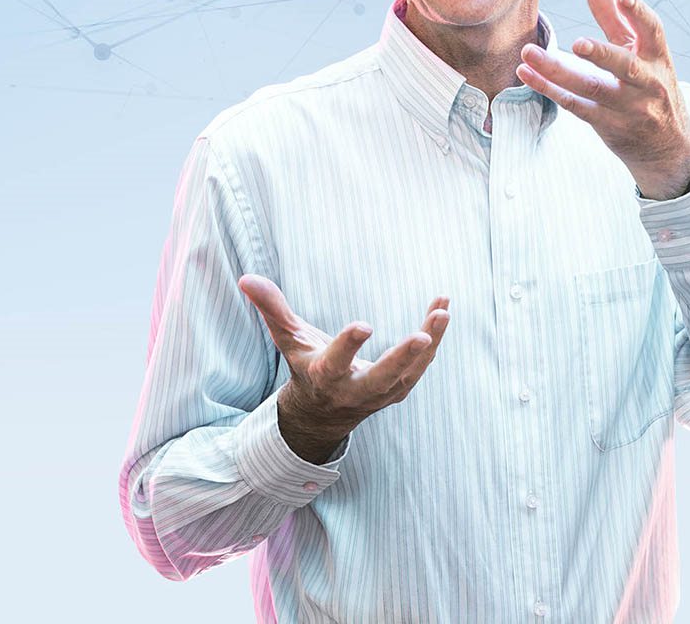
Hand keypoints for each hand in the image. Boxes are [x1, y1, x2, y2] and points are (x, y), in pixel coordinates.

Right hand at [238, 274, 449, 458]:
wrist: (323, 413)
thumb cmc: (305, 364)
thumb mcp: (288, 339)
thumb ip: (272, 308)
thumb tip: (246, 277)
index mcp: (324, 377)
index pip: (336, 363)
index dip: (349, 346)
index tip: (365, 325)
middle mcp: (354, 390)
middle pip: (381, 379)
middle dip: (401, 358)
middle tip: (422, 336)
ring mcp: (380, 394)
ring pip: (409, 373)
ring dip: (430, 342)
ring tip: (442, 310)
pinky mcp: (399, 390)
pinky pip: (421, 365)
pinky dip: (435, 338)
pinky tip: (442, 308)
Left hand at [516, 0, 689, 198]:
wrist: (667, 147)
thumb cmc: (649, 86)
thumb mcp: (639, 51)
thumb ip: (614, 14)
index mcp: (658, 58)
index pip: (653, 32)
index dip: (640, 14)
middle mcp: (647, 83)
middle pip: (624, 67)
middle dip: (602, 54)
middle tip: (577, 43)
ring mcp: (628, 107)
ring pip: (590, 88)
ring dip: (557, 72)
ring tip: (530, 53)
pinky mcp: (607, 125)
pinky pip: (575, 106)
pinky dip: (549, 90)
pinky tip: (527, 74)